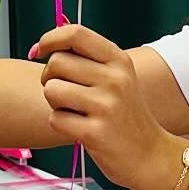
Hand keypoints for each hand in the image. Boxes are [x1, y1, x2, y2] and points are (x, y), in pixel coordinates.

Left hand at [32, 23, 181, 189]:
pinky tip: (79, 128)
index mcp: (118, 60)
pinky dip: (61, 125)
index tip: (38, 50)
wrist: (150, 155)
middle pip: (56, 62)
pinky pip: (55, 118)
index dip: (49, 39)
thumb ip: (87, 57)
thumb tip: (49, 36)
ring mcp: (106, 106)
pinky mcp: (95, 133)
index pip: (75, 33)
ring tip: (74, 111)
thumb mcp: (117, 77)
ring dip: (54, 103)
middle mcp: (115, 79)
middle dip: (49, 77)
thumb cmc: (125, 115)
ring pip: (51, 90)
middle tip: (63, 92)